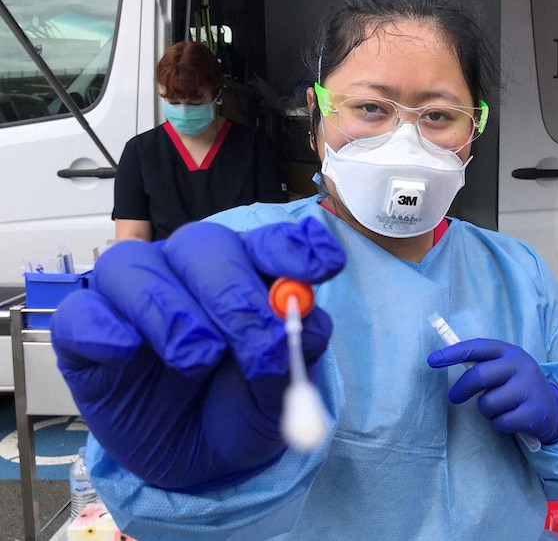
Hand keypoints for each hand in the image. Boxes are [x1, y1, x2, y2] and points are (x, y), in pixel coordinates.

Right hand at [50, 218, 344, 490]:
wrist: (195, 463)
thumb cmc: (240, 410)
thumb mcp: (278, 395)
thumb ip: (292, 355)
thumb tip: (305, 320)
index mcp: (244, 276)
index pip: (267, 243)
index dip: (294, 248)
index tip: (325, 265)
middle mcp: (187, 274)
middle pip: (200, 244)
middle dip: (231, 291)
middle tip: (252, 342)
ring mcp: (132, 299)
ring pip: (131, 265)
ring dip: (169, 309)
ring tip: (197, 359)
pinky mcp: (87, 334)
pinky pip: (81, 313)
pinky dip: (103, 328)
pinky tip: (125, 351)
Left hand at [427, 339, 557, 444]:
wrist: (554, 409)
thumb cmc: (518, 386)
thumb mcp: (505, 369)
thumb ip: (482, 364)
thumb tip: (444, 360)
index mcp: (509, 351)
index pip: (477, 347)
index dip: (453, 353)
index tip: (432, 361)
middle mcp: (521, 365)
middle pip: (479, 375)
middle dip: (461, 389)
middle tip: (454, 397)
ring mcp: (529, 388)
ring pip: (488, 403)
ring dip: (486, 410)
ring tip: (499, 408)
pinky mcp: (533, 412)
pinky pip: (500, 421)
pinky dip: (499, 424)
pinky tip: (510, 420)